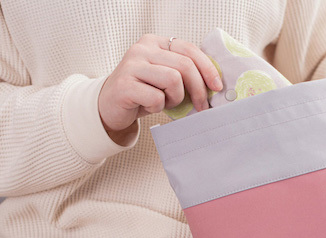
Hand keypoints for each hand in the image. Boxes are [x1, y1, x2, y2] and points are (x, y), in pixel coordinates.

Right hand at [98, 34, 222, 143]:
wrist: (109, 106)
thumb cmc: (142, 93)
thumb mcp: (164, 77)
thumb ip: (183, 72)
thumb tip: (215, 84)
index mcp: (155, 42)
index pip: (189, 49)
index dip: (208, 68)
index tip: (217, 87)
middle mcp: (142, 49)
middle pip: (185, 66)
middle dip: (198, 89)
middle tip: (201, 106)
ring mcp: (131, 65)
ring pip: (173, 80)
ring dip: (176, 98)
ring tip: (166, 103)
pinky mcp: (124, 85)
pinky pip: (156, 98)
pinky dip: (158, 107)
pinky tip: (149, 107)